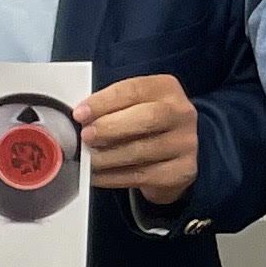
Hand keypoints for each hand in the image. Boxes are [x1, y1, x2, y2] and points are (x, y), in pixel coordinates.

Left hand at [74, 74, 200, 206]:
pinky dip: (113, 177)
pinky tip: (97, 175)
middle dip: (111, 127)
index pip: (134, 90)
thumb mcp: (133, 106)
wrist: (172, 158)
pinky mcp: (182, 171)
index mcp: (166, 89)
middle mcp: (181, 113)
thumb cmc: (144, 127)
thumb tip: (81, 118)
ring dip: (108, 156)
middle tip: (86, 136)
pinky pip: (142, 176)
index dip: (104, 102)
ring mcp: (185, 143)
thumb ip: (112, 107)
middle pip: (148, 118)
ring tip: (88, 159)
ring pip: (142, 151)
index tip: (80, 114)